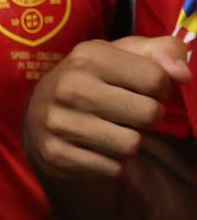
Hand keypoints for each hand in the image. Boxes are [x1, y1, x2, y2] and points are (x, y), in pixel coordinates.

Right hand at [23, 36, 189, 179]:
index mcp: (88, 56)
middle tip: (128, 113)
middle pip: (149, 114)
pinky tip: (95, 147)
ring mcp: (58, 122)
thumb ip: (162, 51)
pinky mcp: (56, 154)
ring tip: (111, 130)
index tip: (141, 90)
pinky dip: (112, 162)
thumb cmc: (94, 80)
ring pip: (132, 145)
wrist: (37, 116)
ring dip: (130, 142)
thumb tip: (183, 73)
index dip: (160, 88)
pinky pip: (113, 168)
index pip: (157, 79)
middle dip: (147, 118)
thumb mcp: (123, 54)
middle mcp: (69, 87)